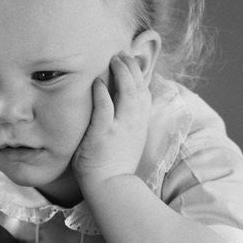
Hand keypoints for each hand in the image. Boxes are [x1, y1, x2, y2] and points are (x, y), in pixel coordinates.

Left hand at [72, 53, 151, 191]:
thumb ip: (127, 123)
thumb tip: (120, 108)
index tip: (131, 62)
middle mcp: (134, 123)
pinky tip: (97, 82)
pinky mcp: (104, 133)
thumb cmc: (114, 166)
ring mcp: (121, 127)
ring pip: (127, 92)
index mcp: (140, 124)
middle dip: (132, 68)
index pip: (144, 93)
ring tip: (113, 60)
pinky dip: (102, 93)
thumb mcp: (127, 141)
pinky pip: (105, 107)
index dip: (139, 75)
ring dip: (121, 73)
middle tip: (121, 55)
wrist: (110, 187)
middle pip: (139, 87)